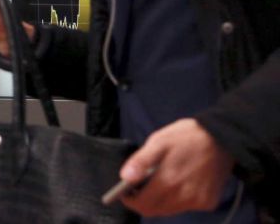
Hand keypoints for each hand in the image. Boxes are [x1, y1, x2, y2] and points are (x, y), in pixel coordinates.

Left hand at [119, 118, 233, 216]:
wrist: (223, 137)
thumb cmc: (186, 137)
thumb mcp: (159, 141)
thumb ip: (140, 161)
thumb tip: (125, 177)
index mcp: (168, 180)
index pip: (142, 204)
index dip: (130, 200)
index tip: (125, 192)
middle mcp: (184, 196)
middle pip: (155, 211)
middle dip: (143, 201)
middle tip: (140, 187)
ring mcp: (198, 201)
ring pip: (170, 210)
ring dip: (160, 201)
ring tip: (159, 183)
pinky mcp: (209, 202)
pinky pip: (186, 207)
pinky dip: (178, 199)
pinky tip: (179, 183)